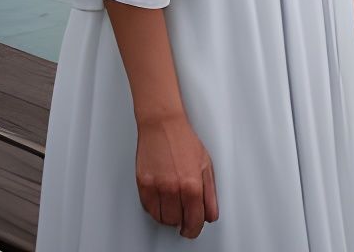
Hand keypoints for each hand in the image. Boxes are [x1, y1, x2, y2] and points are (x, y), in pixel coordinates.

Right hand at [135, 113, 218, 238]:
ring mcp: (157, 187)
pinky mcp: (144, 184)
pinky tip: (162, 201)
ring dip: (169, 217)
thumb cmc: (184, 141)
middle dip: (182, 222)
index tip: (193, 229)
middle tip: (184, 218)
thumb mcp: (206, 166)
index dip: (195, 228)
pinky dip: (156, 210)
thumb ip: (210, 194)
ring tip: (174, 206)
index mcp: (193, 184)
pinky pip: (149, 209)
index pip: (195, 220)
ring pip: (163, 218)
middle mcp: (175, 188)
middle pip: (178, 222)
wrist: (163, 125)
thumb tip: (210, 214)